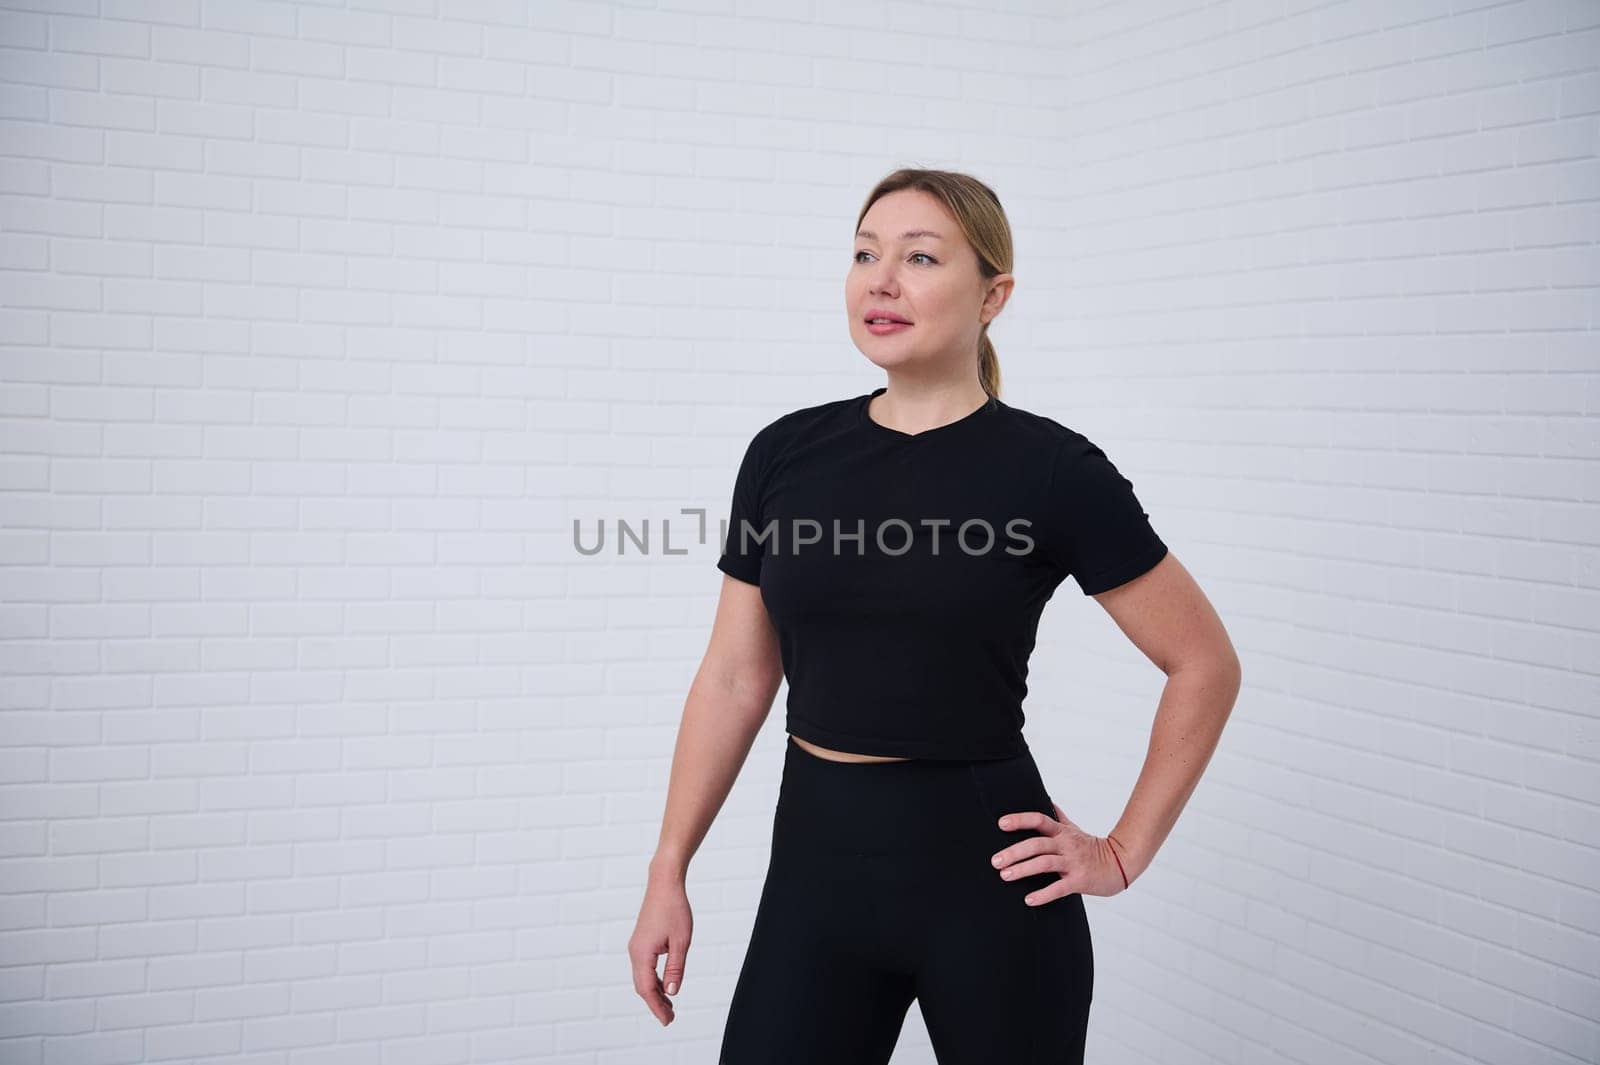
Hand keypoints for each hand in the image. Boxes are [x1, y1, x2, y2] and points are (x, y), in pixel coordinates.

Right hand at [628, 877, 692, 1026]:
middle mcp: (635, 952)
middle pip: (642, 986)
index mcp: (642, 954)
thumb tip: (672, 992)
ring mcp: (636, 946)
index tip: (668, 1021)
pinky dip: (654, 980)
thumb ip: (675, 969)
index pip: (647, 989)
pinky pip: (645, 967)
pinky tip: (665, 985)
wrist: (664, 883)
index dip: (657, 1007)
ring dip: (655, 992)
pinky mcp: (641, 942)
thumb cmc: (674, 909)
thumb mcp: (681, 942)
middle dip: (655, 1003)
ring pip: (643, 977)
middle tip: (670, 1019)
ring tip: (670, 1006)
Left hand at [989, 801, 1130, 902]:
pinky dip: (1043, 894)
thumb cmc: (1092, 847)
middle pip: (1037, 844)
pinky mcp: (1080, 881)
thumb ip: (1059, 817)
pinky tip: (1029, 899)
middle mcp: (1066, 845)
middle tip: (995, 861)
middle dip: (1014, 852)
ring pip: (1045, 863)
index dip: (1020, 820)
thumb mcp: (1074, 829)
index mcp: (1062, 832)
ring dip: (1023, 870)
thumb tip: (1047, 800)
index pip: (1039, 820)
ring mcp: (1073, 862)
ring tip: (1005, 876)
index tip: (1001, 824)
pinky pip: (1059, 888)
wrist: (1120, 864)